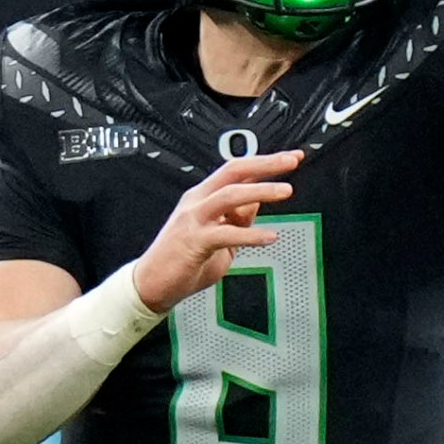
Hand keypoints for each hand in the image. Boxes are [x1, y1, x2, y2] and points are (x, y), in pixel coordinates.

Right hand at [132, 151, 300, 312]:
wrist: (152, 285)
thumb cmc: (181, 262)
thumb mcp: (219, 237)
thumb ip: (237, 220)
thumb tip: (257, 204)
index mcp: (203, 197)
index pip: (237, 171)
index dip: (265, 162)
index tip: (291, 159)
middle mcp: (197, 202)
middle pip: (233, 171)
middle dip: (265, 164)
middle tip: (291, 161)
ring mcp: (194, 219)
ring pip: (230, 195)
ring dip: (261, 190)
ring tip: (285, 191)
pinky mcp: (194, 241)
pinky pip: (226, 233)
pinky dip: (251, 235)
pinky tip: (270, 237)